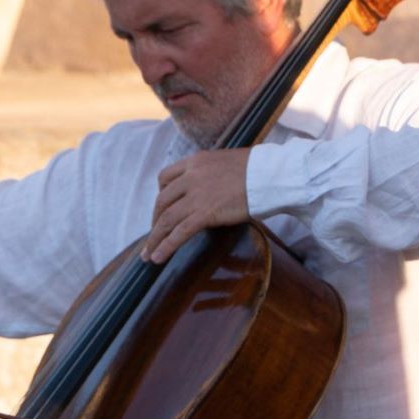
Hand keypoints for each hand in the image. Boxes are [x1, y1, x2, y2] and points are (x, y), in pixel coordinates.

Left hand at [145, 149, 251, 263]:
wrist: (271, 175)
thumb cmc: (258, 169)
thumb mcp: (227, 161)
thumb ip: (212, 172)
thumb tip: (211, 186)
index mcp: (196, 161)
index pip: (165, 177)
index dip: (160, 195)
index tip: (162, 208)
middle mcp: (191, 176)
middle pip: (162, 200)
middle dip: (155, 220)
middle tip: (154, 235)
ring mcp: (197, 195)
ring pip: (167, 219)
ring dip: (154, 238)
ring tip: (148, 254)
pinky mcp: (205, 213)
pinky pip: (179, 232)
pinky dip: (165, 246)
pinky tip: (158, 257)